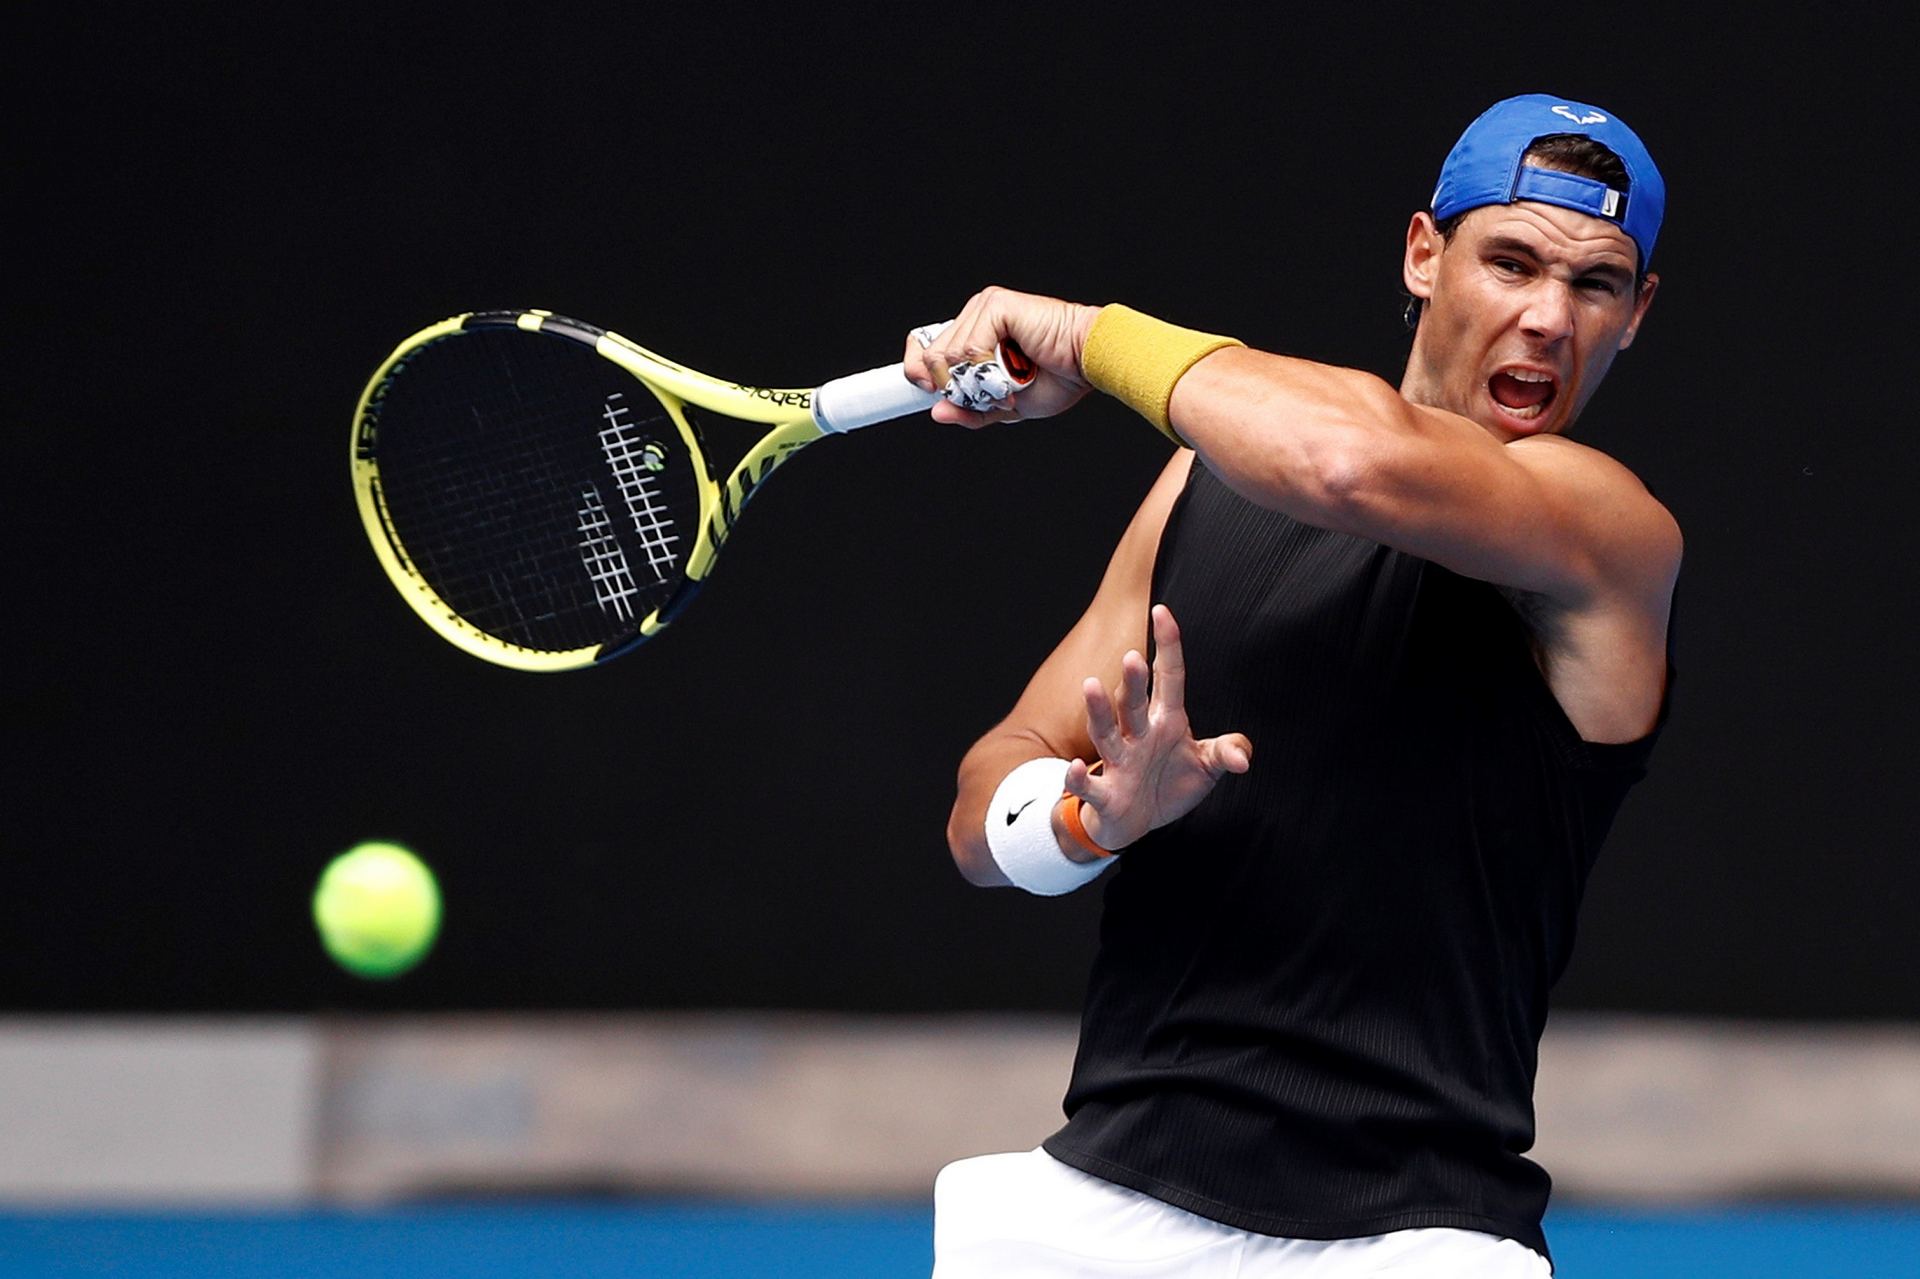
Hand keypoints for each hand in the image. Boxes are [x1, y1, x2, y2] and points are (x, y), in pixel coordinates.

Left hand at [902, 286, 1100, 426]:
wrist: (1088, 364)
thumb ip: (971, 410)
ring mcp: (984, 308)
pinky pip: (969, 348)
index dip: (922, 373)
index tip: (935, 394)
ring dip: (978, 383)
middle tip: (994, 395)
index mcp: (972, 334)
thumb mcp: (1004, 407)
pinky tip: (1013, 373)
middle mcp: (974, 316)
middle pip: (932, 357)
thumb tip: (937, 412)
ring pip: (948, 356)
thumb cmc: (1057, 378)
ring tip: (1010, 386)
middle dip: (958, 388)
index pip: (924, 348)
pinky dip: (988, 370)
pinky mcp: (996, 305)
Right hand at [1066, 604, 1251, 852]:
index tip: (1162, 612)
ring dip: (1098, 712)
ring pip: (1106, 734)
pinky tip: (1074, 767)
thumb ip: (1226, 752)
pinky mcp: (1106, 796)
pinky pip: (1090, 786)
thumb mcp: (1206, 767)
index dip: (1166, 646)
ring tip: (1091, 686)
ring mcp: (1119, 764)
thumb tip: (1243, 758)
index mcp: (1164, 721)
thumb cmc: (1168, 784)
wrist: (1134, 823)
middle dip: (1132, 681)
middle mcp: (1137, 736)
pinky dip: (1079, 779)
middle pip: (1133, 703)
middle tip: (1132, 656)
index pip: (1167, 678)